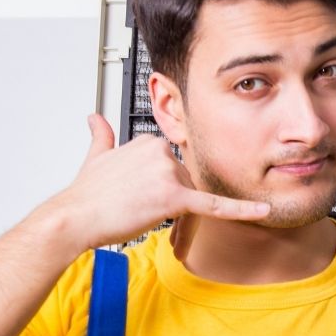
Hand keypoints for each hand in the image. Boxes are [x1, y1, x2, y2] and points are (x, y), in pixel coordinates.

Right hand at [45, 115, 269, 254]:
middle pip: (185, 184)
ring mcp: (169, 174)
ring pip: (190, 198)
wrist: (74, 217)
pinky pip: (214, 205)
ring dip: (171, 211)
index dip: (160, 188)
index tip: (139, 195)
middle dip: (168, 201)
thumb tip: (95, 119)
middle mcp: (161, 152)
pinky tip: (262, 212)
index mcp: (148, 141)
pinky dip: (241, 210)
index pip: (174, 168)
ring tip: (137, 211)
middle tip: (136, 207)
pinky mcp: (174, 198)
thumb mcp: (95, 158)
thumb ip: (101, 137)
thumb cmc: (86, 195)